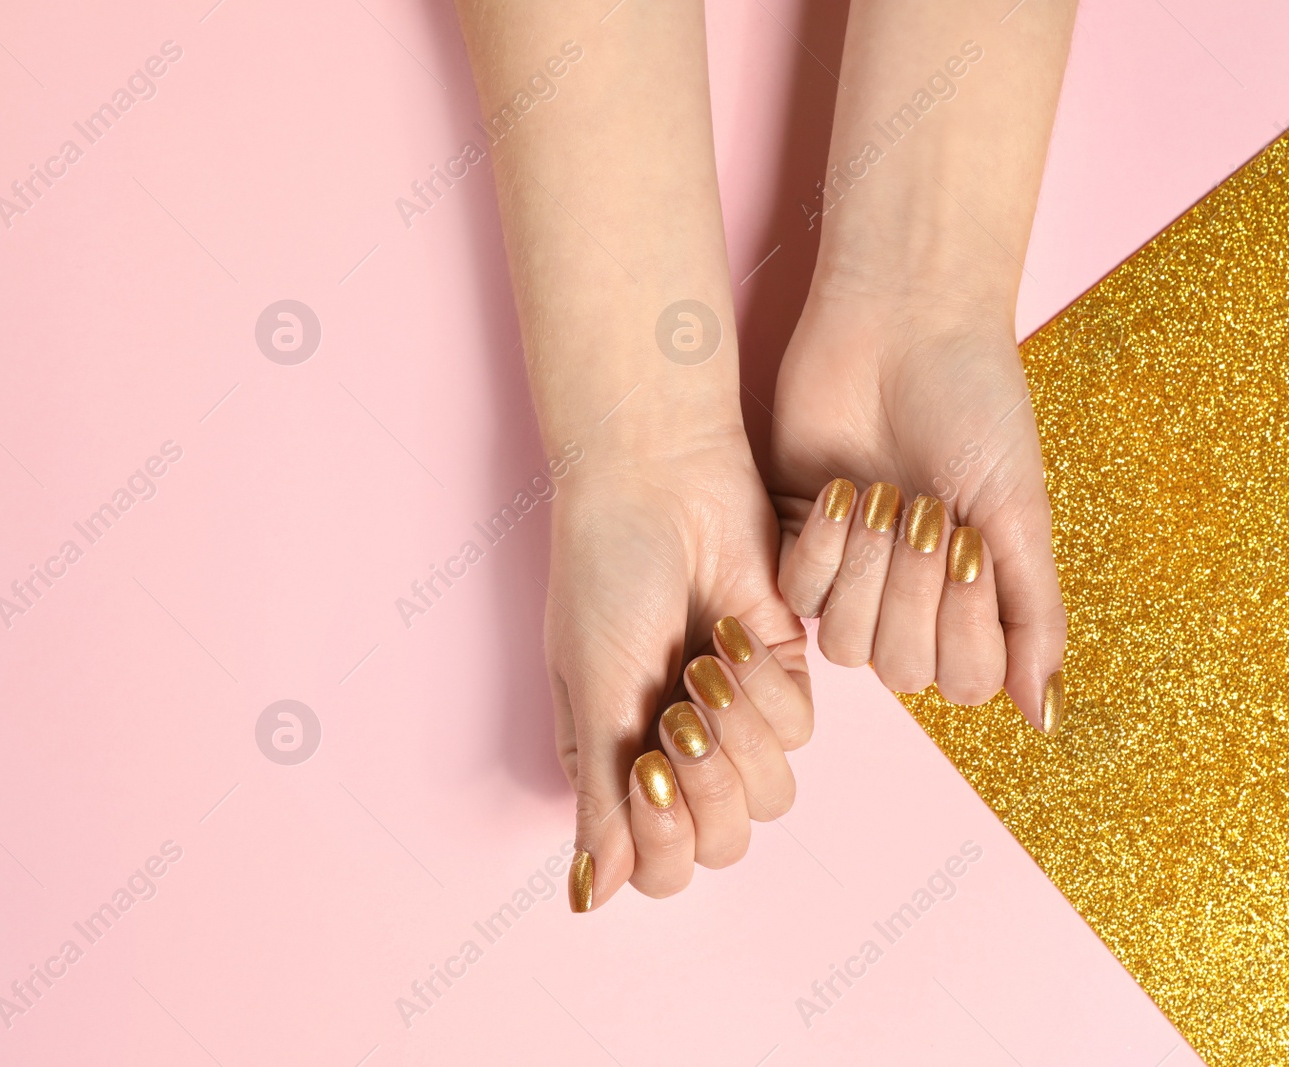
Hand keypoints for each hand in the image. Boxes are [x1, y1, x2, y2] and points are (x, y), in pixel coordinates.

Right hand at [547, 428, 812, 911]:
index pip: (660, 867)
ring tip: (705, 666)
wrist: (660, 480)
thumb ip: (598, 796)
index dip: (665, 842)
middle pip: (724, 843)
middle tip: (678, 720)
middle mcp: (675, 751)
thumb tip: (586, 899)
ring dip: (740, 732)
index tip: (648, 776)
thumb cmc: (604, 576)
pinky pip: (799, 726)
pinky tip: (733, 631)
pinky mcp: (782, 673)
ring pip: (773, 794)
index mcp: (616, 762)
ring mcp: (732, 716)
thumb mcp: (592, 689)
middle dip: (709, 784)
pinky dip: (767, 684)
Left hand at [768, 288, 1065, 729]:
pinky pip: (798, 593)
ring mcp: (851, 574)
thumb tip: (1042, 720)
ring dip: (868, 571)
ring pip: (846, 644)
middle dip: (914, 591)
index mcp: (972, 597)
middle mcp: (910, 598)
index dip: (965, 628)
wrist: (904, 328)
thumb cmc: (975, 408)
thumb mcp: (1018, 511)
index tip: (973, 545)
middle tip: (926, 511)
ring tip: (886, 495)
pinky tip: (841, 490)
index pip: (962, 681)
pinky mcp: (795, 541)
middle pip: (900, 669)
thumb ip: (1032, 616)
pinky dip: (822, 547)